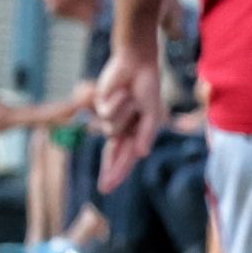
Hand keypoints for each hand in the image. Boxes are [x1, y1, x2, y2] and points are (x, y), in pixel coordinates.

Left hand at [95, 52, 163, 192]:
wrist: (136, 63)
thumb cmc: (147, 87)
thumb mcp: (152, 114)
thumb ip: (146, 134)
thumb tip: (142, 154)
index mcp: (134, 132)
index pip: (124, 157)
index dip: (117, 173)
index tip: (107, 189)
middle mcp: (120, 128)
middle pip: (113, 154)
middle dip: (111, 171)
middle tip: (104, 188)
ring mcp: (109, 118)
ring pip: (111, 129)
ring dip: (125, 113)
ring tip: (131, 97)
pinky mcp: (99, 106)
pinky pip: (106, 112)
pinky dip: (118, 102)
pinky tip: (122, 91)